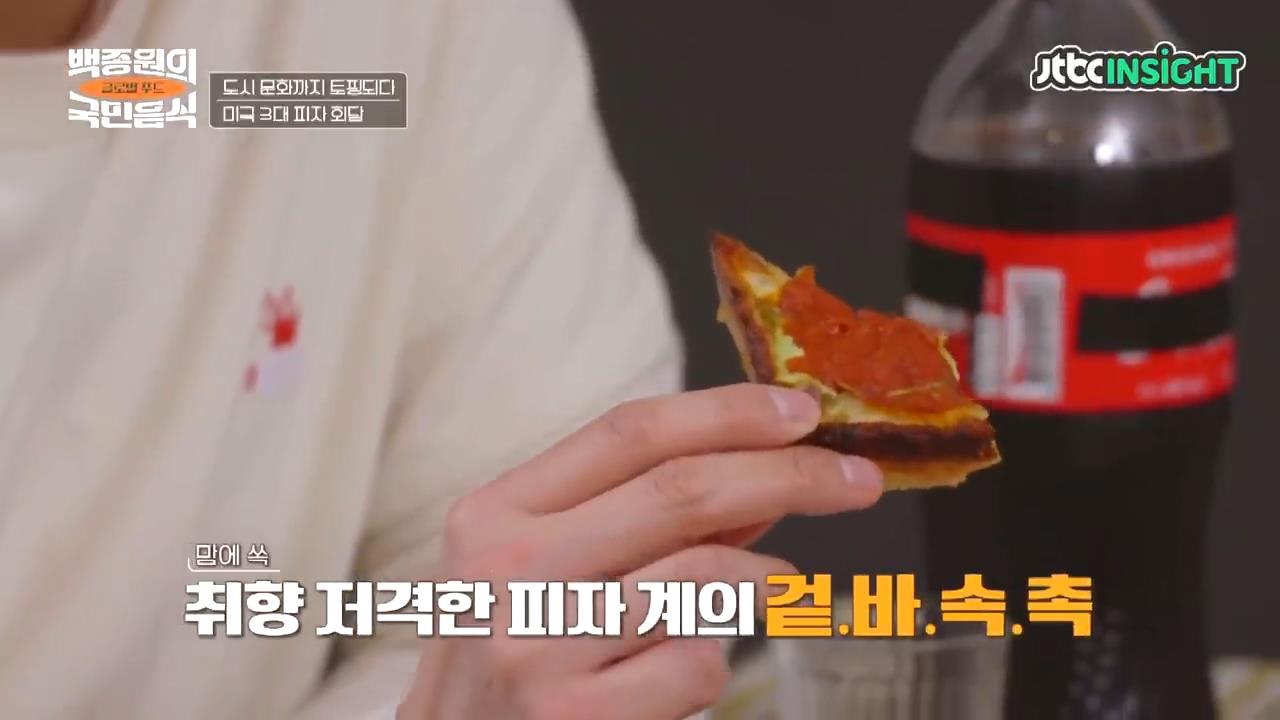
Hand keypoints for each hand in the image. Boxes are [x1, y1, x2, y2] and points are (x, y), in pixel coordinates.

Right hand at [397, 383, 882, 719]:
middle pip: (681, 491)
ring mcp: (541, 649)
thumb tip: (759, 474)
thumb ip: (643, 518)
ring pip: (703, 578)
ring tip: (778, 584)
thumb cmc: (507, 654)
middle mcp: (509, 572)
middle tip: (855, 480)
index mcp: (495, 514)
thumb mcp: (545, 568)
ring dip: (764, 577)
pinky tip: (689, 668)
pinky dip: (716, 659)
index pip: (630, 432)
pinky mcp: (578, 717)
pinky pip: (697, 663)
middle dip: (789, 476)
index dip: (728, 412)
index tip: (802, 413)